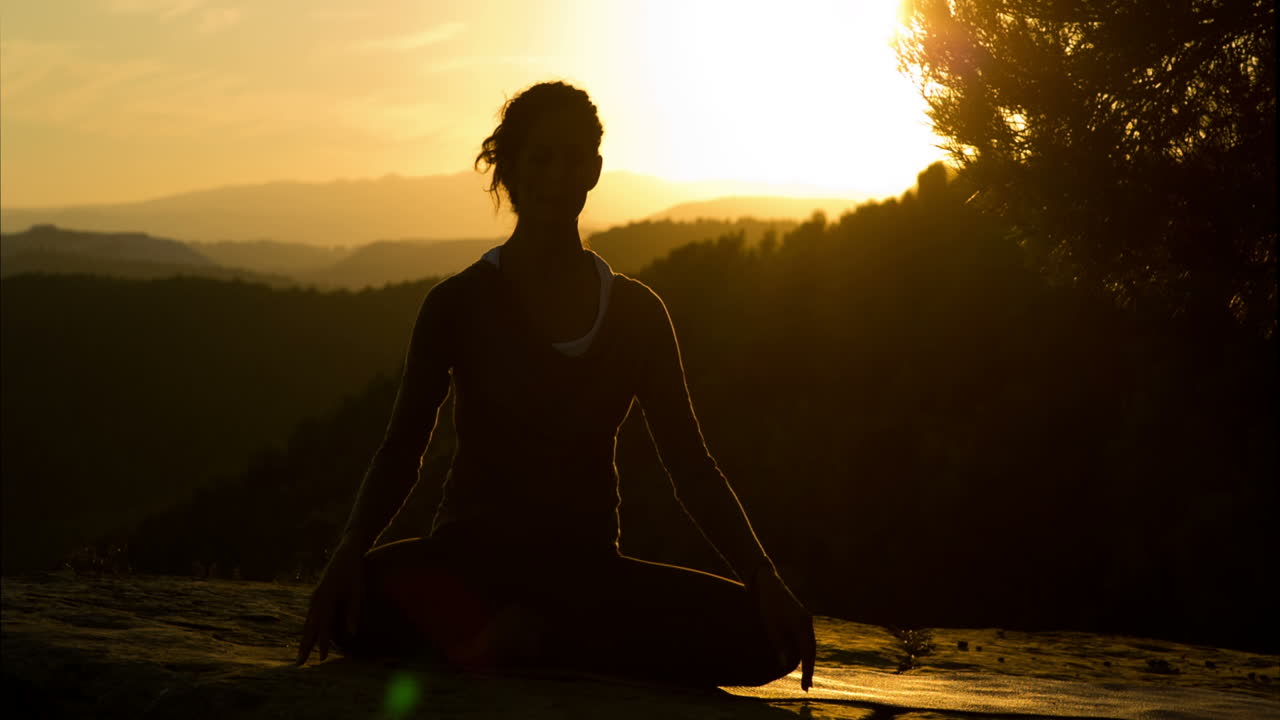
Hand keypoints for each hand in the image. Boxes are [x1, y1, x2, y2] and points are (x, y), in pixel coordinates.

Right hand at [296, 540, 363, 664]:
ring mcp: (315, 596)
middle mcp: (316, 598)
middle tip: (299, 664)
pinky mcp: (317, 594)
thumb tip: (353, 633)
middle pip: (309, 627)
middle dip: (305, 646)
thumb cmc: (354, 571)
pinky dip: (308, 628)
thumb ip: (353, 611)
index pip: (323, 626)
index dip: (322, 643)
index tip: (321, 659)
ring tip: (301, 654)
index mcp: (326, 597)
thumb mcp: (357, 590)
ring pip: (308, 622)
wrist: (346, 551)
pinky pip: (311, 615)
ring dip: (305, 638)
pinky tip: (309, 636)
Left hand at [752, 565, 815, 690]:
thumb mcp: (771, 626)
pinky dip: (805, 650)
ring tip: (806, 677)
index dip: (807, 671)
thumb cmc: (768, 605)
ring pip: (810, 644)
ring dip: (808, 660)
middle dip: (809, 669)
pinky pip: (806, 638)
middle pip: (812, 650)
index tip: (805, 687)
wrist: (769, 584)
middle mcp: (808, 622)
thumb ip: (779, 645)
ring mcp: (806, 619)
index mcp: (802, 624)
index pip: (807, 653)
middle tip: (807, 687)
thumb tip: (784, 664)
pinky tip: (801, 659)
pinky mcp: (802, 618)